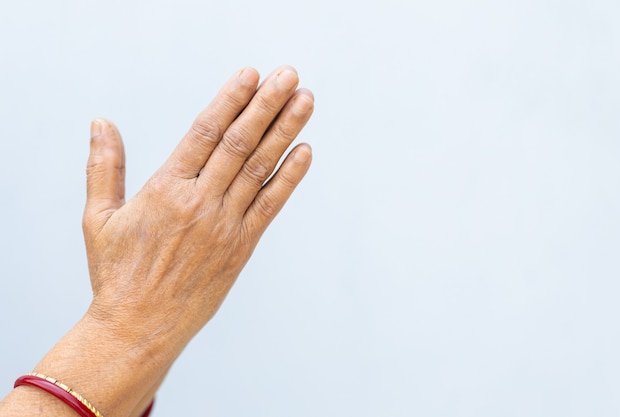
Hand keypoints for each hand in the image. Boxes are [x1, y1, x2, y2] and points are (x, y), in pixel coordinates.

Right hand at [83, 66, 312, 352]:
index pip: (204, 133)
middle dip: (267, 105)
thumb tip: (101, 123)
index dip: (230, 101)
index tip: (250, 75)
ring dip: (285, 132)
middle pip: (240, 143)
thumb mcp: (99, 218)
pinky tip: (305, 151)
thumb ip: (105, 166)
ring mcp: (225, 225)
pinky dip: (290, 178)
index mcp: (165, 189)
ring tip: (305, 101)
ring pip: (260, 169)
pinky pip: (271, 206)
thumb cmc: (117, 274)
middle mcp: (200, 202)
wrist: (140, 327)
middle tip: (289, 76)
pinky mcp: (242, 247)